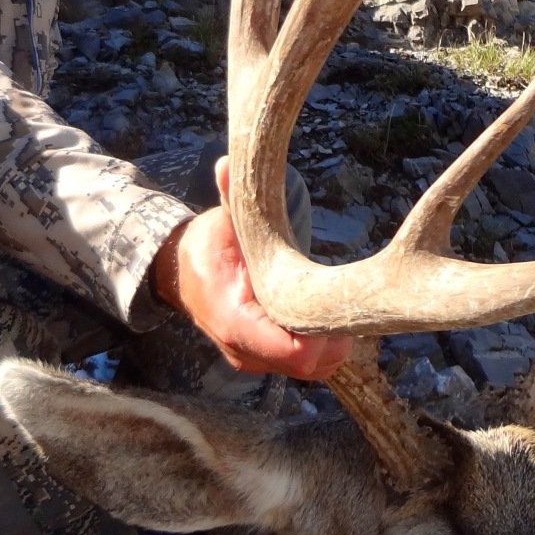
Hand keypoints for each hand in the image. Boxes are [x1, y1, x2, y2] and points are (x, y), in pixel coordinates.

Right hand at [151, 161, 352, 380]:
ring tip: (342, 305)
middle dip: (334, 338)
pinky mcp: (264, 361)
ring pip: (311, 370)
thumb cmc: (209, 245)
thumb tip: (228, 164)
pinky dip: (323, 348)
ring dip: (332, 344)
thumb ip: (231, 197)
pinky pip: (305, 366)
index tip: (339, 303)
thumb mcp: (221, 219)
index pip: (289, 349)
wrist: (183, 273)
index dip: (321, 334)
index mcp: (233, 318)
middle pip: (306, 364)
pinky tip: (329, 316)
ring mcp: (253, 360)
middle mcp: (242, 349)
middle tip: (351, 301)